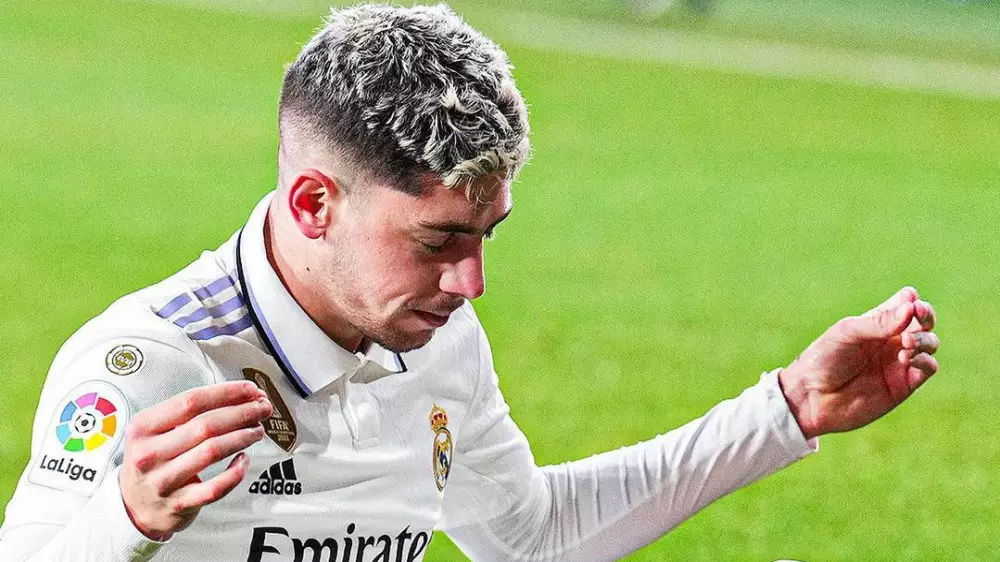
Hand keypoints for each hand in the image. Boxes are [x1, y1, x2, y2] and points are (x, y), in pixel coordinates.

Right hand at [119, 381, 271, 539]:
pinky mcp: (179, 505)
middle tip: (262, 408)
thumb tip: (242, 396)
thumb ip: (190, 413)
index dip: (226, 393)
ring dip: (243, 437)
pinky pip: (215, 487)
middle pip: (206, 425)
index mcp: (144, 427)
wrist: (132, 506)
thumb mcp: (155, 431)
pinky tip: (244, 460)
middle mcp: (150, 453)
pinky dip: (235, 472)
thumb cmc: (152, 460)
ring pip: (212, 452)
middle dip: (242, 413)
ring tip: (257, 430)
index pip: (191, 401)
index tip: (250, 389)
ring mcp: (164, 481)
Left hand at [779, 287, 938, 439]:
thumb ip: (879, 323)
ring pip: (930, 343)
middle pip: (923, 323)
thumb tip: (911, 308)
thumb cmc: (823, 359)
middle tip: (917, 313)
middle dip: (926, 316)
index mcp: (875, 324)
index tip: (910, 300)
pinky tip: (906, 358)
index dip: (912, 301)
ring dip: (924, 339)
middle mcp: (890, 341)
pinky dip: (924, 360)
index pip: (905, 305)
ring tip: (906, 343)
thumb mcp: (847, 333)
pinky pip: (927, 368)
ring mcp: (898, 363)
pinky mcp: (903, 386)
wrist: (811, 397)